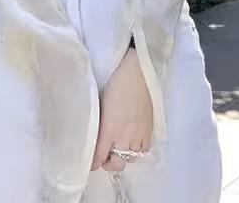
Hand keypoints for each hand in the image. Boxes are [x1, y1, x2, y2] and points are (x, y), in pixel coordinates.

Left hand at [91, 47, 152, 171]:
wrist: (137, 74)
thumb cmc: (115, 84)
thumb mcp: (100, 105)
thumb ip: (97, 125)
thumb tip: (94, 136)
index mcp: (108, 130)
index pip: (98, 158)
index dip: (92, 163)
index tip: (88, 162)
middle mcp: (124, 138)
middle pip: (116, 164)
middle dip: (108, 163)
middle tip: (104, 155)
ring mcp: (138, 135)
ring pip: (131, 158)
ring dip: (123, 155)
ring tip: (119, 145)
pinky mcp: (149, 130)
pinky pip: (144, 150)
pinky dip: (137, 149)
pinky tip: (133, 140)